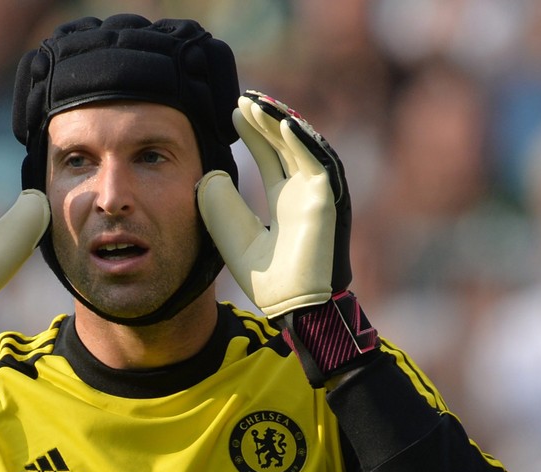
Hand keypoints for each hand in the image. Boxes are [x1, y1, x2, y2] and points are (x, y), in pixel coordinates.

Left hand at [197, 90, 350, 317]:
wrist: (290, 305)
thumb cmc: (265, 277)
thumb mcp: (230, 231)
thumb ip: (219, 202)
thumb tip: (210, 172)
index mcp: (285, 199)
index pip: (271, 155)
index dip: (255, 132)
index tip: (234, 112)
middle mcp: (303, 192)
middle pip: (285, 145)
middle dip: (266, 120)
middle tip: (244, 98)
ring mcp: (318, 194)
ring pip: (302, 147)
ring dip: (282, 123)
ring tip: (259, 103)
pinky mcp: (329, 201)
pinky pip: (319, 164)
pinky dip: (303, 143)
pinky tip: (283, 124)